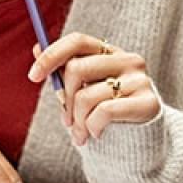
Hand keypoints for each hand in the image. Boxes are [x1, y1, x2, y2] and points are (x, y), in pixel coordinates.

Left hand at [31, 34, 162, 146]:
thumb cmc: (104, 113)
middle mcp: (128, 60)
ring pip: (86, 96)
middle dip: (64, 99)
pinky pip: (103, 112)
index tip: (33, 76)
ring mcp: (141, 80)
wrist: (139, 141)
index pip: (77, 41)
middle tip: (66, 120)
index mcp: (110, 53)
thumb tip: (36, 47)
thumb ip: (62, 70)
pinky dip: (92, 127)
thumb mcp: (81, 90)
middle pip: (76, 68)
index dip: (51, 56)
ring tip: (80, 134)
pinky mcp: (149, 103)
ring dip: (77, 122)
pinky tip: (96, 134)